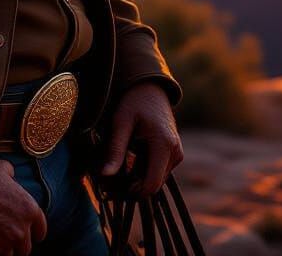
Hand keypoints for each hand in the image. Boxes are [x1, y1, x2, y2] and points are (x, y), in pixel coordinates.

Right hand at [0, 158, 46, 255]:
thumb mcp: (3, 169)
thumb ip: (12, 177)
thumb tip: (10, 177)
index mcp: (30, 210)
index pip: (40, 232)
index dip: (32, 233)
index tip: (24, 233)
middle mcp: (20, 231)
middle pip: (24, 249)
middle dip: (16, 244)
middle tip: (3, 237)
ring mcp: (3, 245)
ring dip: (0, 250)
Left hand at [99, 82, 183, 196]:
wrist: (151, 88)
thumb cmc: (134, 102)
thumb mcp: (120, 123)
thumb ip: (115, 149)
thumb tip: (104, 175)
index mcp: (164, 145)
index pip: (151, 184)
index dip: (131, 192)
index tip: (111, 189)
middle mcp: (175, 152)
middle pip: (153, 185)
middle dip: (131, 188)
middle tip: (107, 184)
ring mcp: (176, 154)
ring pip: (155, 180)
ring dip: (136, 181)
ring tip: (114, 172)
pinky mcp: (173, 154)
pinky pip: (157, 172)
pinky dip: (142, 173)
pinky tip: (126, 165)